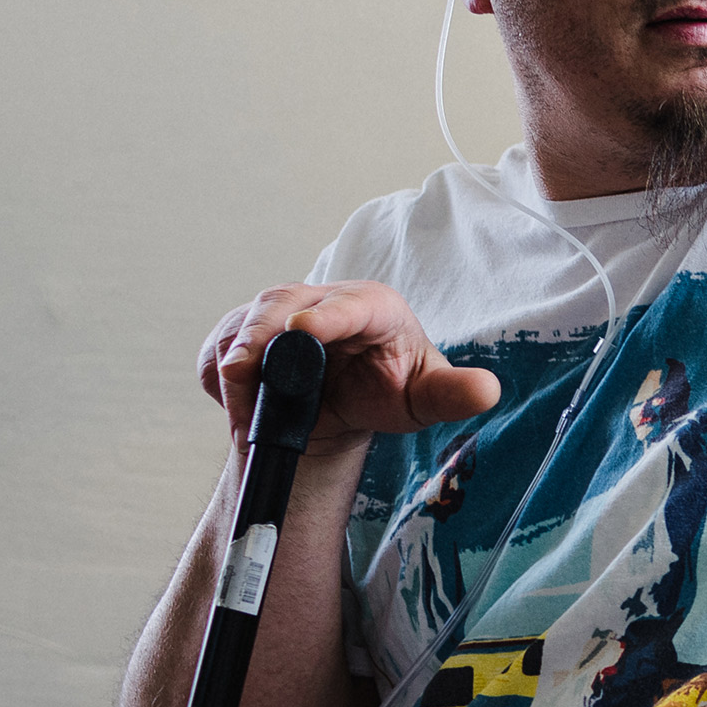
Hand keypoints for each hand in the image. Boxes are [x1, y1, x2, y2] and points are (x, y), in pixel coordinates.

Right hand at [198, 282, 501, 447]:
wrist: (344, 407)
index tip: (304, 330)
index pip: (351, 303)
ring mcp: (277, 314)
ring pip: (242, 325)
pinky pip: (218, 350)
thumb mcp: (423, 399)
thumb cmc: (390, 391)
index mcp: (374, 306)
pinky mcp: (242, 332)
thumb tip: (488, 390)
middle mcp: (322, 300)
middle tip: (243, 372)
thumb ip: (452, 395)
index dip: (326, 315)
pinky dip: (218, 374)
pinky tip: (237, 401)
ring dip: (233, 362)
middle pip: (282, 304)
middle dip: (260, 335)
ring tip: (239, 403)